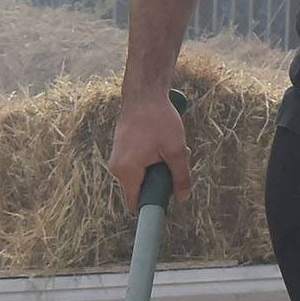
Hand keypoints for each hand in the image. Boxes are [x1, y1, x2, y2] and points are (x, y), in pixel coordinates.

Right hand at [109, 90, 190, 210]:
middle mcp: (117, 168)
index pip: (135, 204)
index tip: (166, 198)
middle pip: (140, 190)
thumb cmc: (159, 119)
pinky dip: (150, 160)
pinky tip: (159, 143)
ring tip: (166, 149)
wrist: (143, 94)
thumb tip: (183, 198)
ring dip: (157, 169)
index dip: (152, 205)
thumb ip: (181, 178)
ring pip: (141, 177)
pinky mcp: (121, 151)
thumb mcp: (177, 150)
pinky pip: (137, 166)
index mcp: (127, 171)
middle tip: (172, 161)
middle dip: (159, 181)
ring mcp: (117, 159)